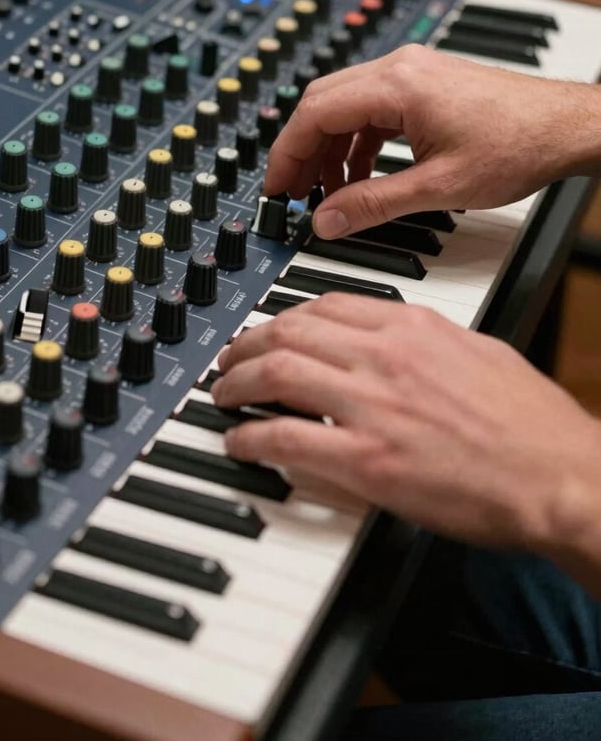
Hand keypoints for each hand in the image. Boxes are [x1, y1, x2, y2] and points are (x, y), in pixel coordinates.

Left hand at [212, 293, 600, 555]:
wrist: (559, 477)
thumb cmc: (531, 423)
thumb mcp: (479, 351)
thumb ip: (425, 341)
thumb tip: (391, 338)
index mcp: (413, 328)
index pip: (326, 304)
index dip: (284, 315)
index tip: (270, 328)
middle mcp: (385, 357)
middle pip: (289, 330)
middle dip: (247, 343)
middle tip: (230, 359)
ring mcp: (372, 407)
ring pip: (276, 373)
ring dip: (236, 383)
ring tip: (222, 395)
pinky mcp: (365, 461)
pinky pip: (284, 437)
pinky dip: (250, 436)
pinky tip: (240, 442)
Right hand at [264, 45, 596, 238]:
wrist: (567, 126)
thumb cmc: (519, 145)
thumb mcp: (439, 188)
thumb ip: (374, 205)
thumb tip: (326, 220)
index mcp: (397, 85)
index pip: (315, 113)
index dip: (287, 154)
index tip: (277, 187)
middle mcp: (400, 68)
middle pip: (322, 102)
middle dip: (302, 150)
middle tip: (293, 191)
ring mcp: (413, 72)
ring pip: (345, 104)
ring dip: (330, 147)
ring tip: (328, 191)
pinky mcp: (424, 83)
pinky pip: (371, 108)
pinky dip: (356, 141)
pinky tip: (362, 174)